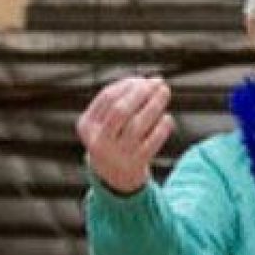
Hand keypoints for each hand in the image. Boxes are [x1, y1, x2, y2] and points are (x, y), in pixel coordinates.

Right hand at [77, 76, 174, 194]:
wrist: (114, 176)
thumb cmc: (113, 137)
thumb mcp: (104, 121)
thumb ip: (119, 100)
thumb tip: (150, 82)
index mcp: (87, 125)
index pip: (108, 97)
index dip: (127, 84)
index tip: (142, 79)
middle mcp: (99, 141)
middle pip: (120, 110)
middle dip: (141, 93)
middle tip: (158, 82)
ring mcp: (117, 154)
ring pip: (137, 125)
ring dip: (154, 105)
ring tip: (165, 92)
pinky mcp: (135, 164)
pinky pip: (151, 142)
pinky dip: (161, 127)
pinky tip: (167, 117)